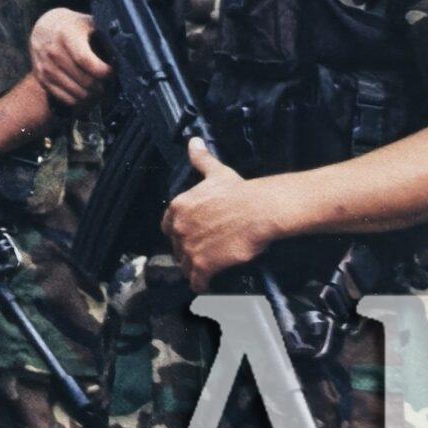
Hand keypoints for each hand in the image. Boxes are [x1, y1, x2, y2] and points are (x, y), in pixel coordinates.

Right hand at [29, 9, 110, 109]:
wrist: (43, 28)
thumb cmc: (72, 26)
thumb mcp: (88, 23)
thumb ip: (104, 37)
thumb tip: (123, 54)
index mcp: (67, 34)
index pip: (86, 60)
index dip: (104, 71)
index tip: (112, 72)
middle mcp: (53, 51)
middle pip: (84, 81)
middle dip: (102, 86)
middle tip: (109, 83)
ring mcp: (46, 67)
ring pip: (77, 93)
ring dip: (92, 95)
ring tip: (100, 89)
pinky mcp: (42, 79)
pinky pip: (66, 98)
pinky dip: (79, 100)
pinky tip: (86, 93)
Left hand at [160, 139, 267, 290]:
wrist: (259, 211)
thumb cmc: (240, 192)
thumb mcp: (215, 172)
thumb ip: (200, 159)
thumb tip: (194, 142)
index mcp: (178, 207)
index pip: (168, 226)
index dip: (179, 232)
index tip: (190, 235)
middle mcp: (179, 228)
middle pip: (177, 247)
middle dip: (187, 250)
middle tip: (203, 251)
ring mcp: (189, 248)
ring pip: (185, 265)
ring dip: (193, 269)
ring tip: (205, 270)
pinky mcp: (203, 265)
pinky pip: (196, 281)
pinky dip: (201, 284)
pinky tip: (207, 285)